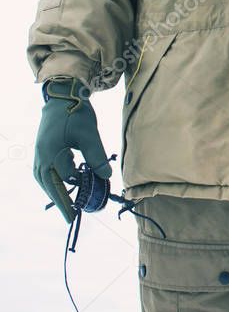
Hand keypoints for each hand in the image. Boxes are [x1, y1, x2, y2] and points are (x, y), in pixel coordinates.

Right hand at [33, 77, 111, 223]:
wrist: (63, 94)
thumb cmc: (75, 112)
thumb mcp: (88, 134)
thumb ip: (97, 156)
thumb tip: (106, 177)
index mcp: (49, 155)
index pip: (58, 185)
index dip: (67, 202)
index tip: (74, 217)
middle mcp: (41, 158)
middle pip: (50, 186)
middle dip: (63, 199)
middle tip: (74, 214)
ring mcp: (40, 154)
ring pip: (49, 179)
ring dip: (61, 189)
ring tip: (74, 200)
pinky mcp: (45, 150)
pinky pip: (50, 170)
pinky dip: (60, 177)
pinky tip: (72, 179)